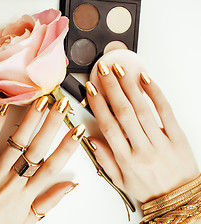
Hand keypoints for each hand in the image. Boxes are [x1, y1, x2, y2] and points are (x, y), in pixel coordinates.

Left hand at [0, 97, 83, 223]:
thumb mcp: (28, 219)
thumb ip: (49, 201)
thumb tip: (69, 185)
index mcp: (27, 193)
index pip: (53, 165)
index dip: (68, 146)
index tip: (78, 130)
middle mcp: (13, 179)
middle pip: (38, 147)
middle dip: (52, 123)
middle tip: (61, 106)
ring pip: (16, 141)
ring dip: (30, 119)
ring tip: (40, 101)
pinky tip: (4, 109)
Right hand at [86, 60, 198, 202]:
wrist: (179, 199)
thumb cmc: (149, 189)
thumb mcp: (120, 181)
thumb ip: (104, 159)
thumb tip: (89, 139)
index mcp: (126, 160)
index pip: (108, 126)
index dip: (98, 105)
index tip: (91, 90)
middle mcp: (143, 149)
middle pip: (124, 113)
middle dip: (111, 88)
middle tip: (103, 71)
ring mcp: (161, 141)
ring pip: (142, 109)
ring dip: (129, 86)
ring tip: (120, 70)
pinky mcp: (177, 136)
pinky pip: (166, 111)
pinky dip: (155, 93)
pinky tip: (145, 80)